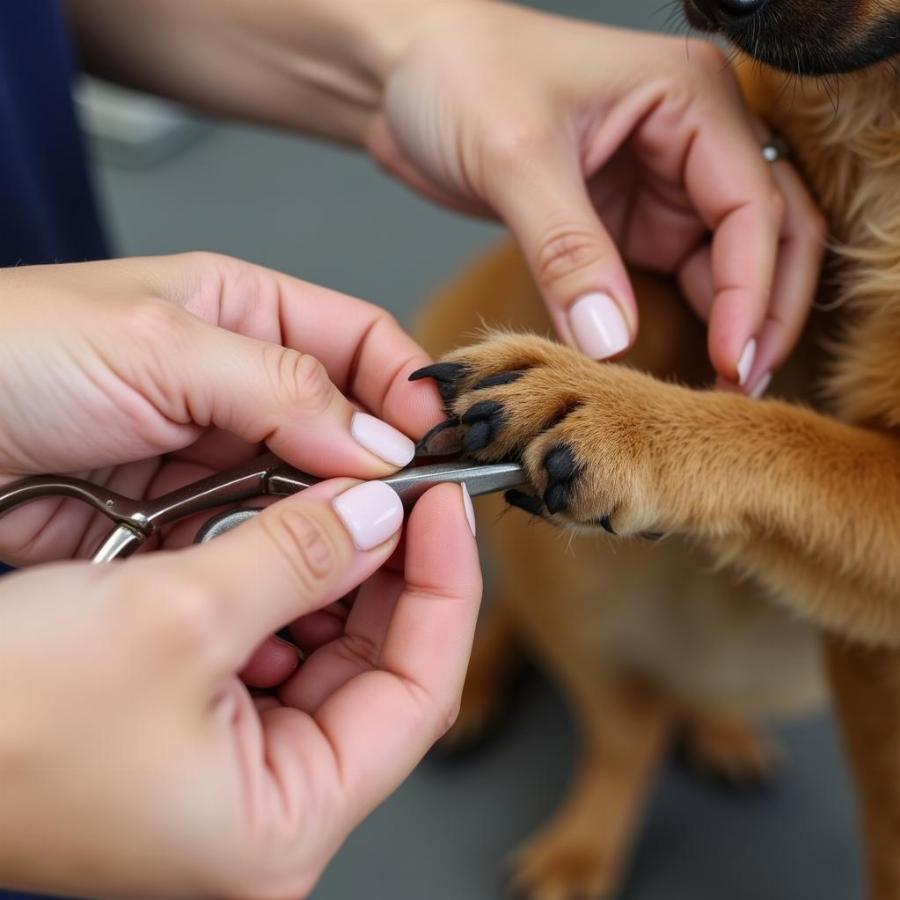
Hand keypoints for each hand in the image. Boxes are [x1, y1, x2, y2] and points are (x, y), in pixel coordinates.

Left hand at [0, 253, 443, 564]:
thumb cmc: (8, 352)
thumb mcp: (159, 343)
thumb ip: (283, 389)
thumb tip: (380, 442)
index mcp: (242, 311)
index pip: (361, 344)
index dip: (406, 390)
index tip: (434, 446)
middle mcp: (236, 385)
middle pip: (341, 428)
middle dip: (373, 473)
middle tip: (403, 520)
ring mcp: (208, 456)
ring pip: (302, 493)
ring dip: (325, 526)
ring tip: (348, 558)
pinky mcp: (177, 519)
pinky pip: (250, 542)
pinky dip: (272, 565)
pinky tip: (288, 585)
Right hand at [0, 478, 481, 897]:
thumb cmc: (3, 715)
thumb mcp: (175, 614)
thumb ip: (298, 557)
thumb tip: (378, 515)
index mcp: (284, 823)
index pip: (423, 694)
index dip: (446, 588)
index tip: (446, 506)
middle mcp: (268, 808)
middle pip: (379, 668)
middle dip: (390, 572)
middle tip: (398, 492)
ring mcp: (232, 770)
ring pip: (326, 651)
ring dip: (333, 570)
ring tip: (335, 502)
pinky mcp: (194, 731)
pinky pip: (270, 647)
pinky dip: (280, 585)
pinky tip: (272, 536)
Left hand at [368, 5, 825, 392]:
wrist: (405, 77)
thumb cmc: (459, 74)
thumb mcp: (514, 157)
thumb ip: (567, 250)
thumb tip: (611, 340)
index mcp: (690, 96)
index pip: (752, 205)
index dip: (751, 291)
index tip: (730, 360)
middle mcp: (692, 136)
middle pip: (769, 233)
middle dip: (765, 311)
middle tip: (742, 386)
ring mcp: (664, 181)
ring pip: (730, 262)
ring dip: (733, 322)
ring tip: (722, 390)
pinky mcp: (628, 219)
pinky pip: (679, 276)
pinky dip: (690, 318)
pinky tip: (685, 361)